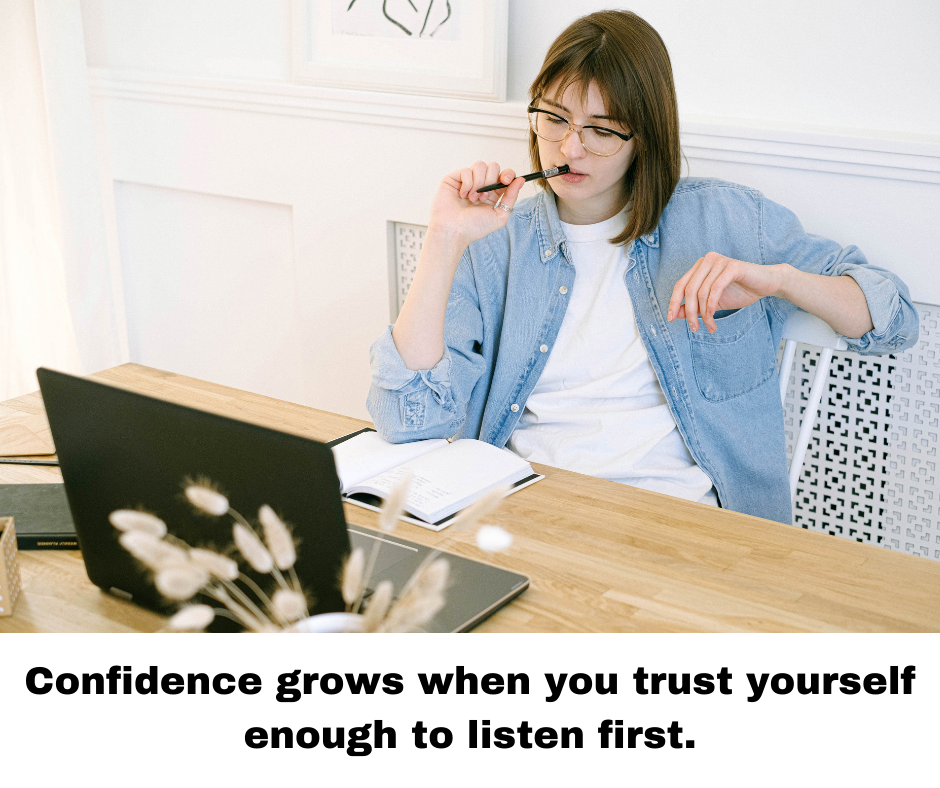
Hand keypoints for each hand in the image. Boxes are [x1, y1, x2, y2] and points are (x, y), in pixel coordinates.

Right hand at [428, 161, 524, 248]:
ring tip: (472, 199)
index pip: (504, 175)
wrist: (453, 232)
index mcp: (492, 193)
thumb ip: (511, 197)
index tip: (506, 181)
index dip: (507, 174)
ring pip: (480, 165)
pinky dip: (467, 184)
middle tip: (484, 197)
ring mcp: (466, 180)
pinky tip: (462, 195)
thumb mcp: (499, 215)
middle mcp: (480, 185)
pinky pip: (466, 170)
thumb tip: (521, 179)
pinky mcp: (454, 178)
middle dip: (491, 180)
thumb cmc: (474, 228)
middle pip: (493, 166)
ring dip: (478, 183)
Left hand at [667, 252, 787, 332]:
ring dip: (703, 314)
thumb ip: (694, 306)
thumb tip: (676, 314)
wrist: (767, 284)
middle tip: (694, 328)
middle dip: (689, 312)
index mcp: (699, 266)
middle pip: (689, 290)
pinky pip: (715, 289)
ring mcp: (719, 261)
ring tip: (709, 326)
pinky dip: (711, 306)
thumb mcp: (712, 302)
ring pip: (701, 292)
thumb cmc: (740, 291)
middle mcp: (706, 260)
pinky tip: (714, 317)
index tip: (671, 319)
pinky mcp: (731, 266)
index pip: (680, 285)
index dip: (674, 302)